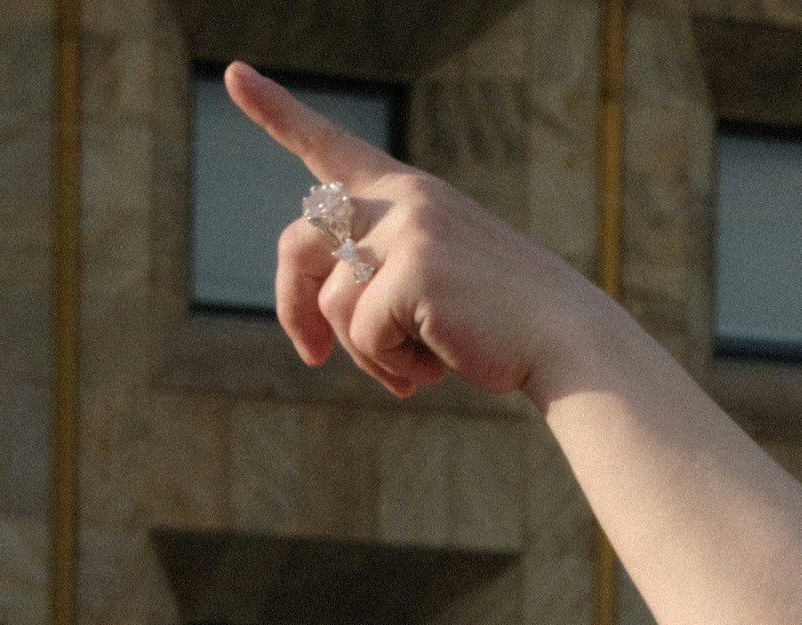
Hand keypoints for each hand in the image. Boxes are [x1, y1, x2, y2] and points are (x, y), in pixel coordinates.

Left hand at [225, 63, 617, 404]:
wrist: (568, 341)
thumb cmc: (505, 324)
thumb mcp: (439, 283)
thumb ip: (381, 277)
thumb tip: (319, 327)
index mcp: (411, 194)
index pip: (332, 147)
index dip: (278, 112)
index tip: (234, 75)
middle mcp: (404, 200)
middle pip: (301, 240)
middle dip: (292, 304)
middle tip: (311, 355)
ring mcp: (409, 230)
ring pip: (334, 301)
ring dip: (364, 353)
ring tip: (413, 372)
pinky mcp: (412, 271)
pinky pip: (362, 333)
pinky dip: (390, 365)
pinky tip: (434, 370)